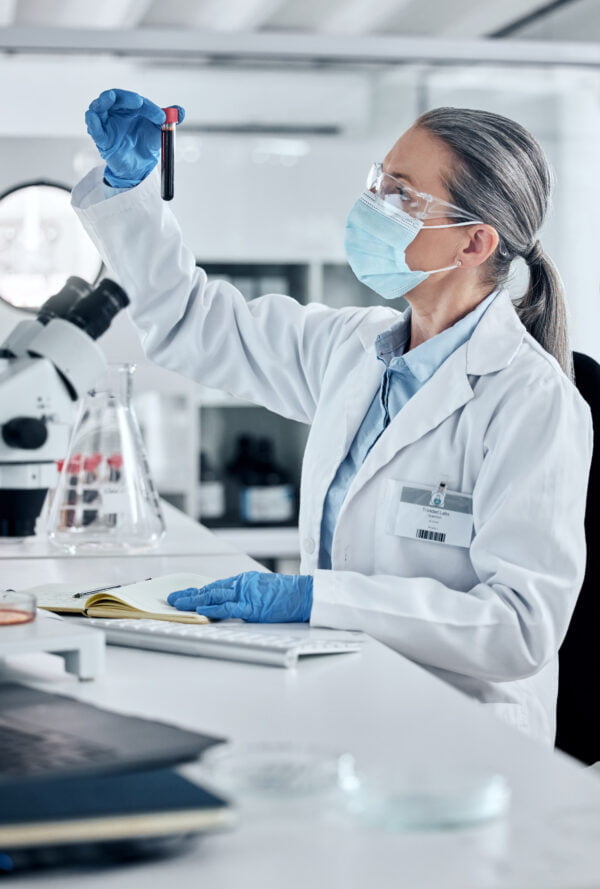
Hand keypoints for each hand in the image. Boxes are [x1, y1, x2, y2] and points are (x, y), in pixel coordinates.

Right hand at [85, 89, 184, 187]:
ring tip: (108, 98)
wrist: (140, 167)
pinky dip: (92, 121)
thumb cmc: (147, 144)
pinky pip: (94, 129)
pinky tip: (93, 116)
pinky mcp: (102, 140)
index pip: (135, 100)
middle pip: (114, 98)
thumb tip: (181, 112)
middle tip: (138, 101)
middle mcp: (116, 113)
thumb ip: (169, 120)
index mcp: (130, 108)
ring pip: (99, 108)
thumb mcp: (159, 131)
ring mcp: (107, 125)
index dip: (148, 107)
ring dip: (102, 102)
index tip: (161, 118)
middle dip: (125, 97)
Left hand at [167, 572, 312, 622]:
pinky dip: (214, 608)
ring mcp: (247, 594)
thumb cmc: (287, 596)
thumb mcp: (262, 592)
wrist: (305, 595)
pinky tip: (201, 608)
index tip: (182, 594)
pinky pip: (229, 607)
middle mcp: (242, 585)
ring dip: (194, 600)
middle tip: (171, 598)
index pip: (214, 586)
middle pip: (209, 589)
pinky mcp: (253, 606)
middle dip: (188, 594)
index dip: (196, 590)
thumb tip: (229, 607)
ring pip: (214, 596)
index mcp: (243, 581)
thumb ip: (244, 598)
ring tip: (177, 603)